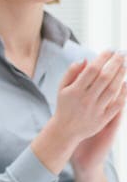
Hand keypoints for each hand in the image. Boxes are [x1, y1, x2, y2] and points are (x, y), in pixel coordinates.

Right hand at [33, 51, 125, 176]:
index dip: (102, 58)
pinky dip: (123, 93)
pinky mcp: (103, 118)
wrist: (65, 130)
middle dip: (115, 63)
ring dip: (120, 75)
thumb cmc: (64, 106)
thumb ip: (71, 73)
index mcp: (74, 90)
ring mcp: (95, 109)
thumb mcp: (62, 88)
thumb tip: (85, 60)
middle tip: (120, 54)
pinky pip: (116, 104)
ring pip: (112, 89)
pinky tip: (125, 83)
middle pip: (104, 77)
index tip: (108, 51)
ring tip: (124, 65)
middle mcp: (86, 99)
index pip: (91, 70)